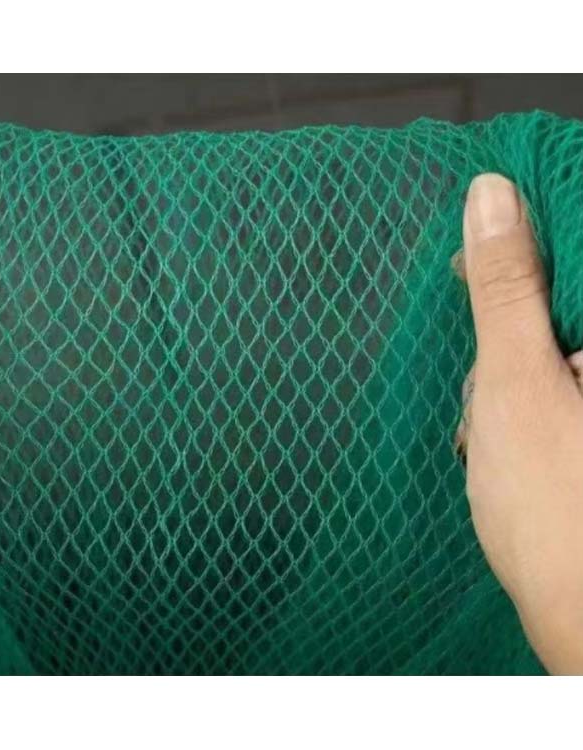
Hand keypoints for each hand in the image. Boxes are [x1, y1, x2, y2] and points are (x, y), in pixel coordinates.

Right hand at [461, 173, 582, 673]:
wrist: (575, 617)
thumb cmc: (553, 506)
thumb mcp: (515, 380)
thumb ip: (506, 287)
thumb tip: (492, 196)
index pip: (577, 246)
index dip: (523, 245)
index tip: (468, 264)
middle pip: (562, 300)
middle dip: (507, 332)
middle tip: (484, 385)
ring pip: (548, 344)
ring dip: (505, 374)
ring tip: (490, 430)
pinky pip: (550, 383)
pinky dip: (516, 401)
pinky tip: (496, 440)